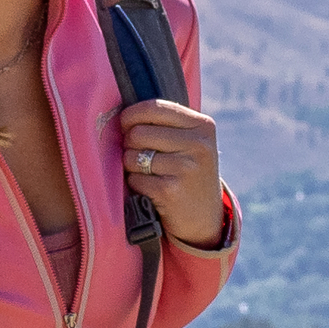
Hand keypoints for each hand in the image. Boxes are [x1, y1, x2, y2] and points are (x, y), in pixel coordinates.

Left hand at [117, 95, 228, 250]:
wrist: (205, 219)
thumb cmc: (188, 174)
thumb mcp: (191, 143)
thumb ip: (167, 124)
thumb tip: (123, 112)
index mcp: (203, 126)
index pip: (154, 107)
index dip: (131, 115)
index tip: (125, 125)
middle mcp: (198, 144)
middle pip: (138, 132)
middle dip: (130, 144)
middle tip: (139, 155)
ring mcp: (186, 168)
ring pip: (133, 156)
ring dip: (132, 166)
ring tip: (148, 174)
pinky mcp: (171, 190)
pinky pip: (135, 178)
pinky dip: (136, 185)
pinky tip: (151, 190)